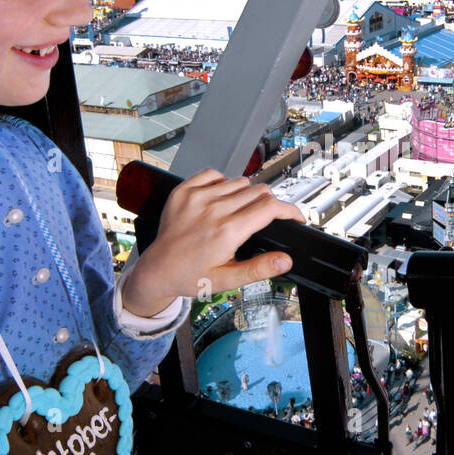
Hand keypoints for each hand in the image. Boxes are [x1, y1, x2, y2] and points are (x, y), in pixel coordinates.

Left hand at [121, 168, 306, 317]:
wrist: (156, 270)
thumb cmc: (191, 277)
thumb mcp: (227, 280)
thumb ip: (258, 268)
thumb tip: (285, 260)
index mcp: (227, 232)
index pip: (270, 208)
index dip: (290, 210)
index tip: (297, 216)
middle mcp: (213, 210)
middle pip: (259, 191)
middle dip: (270, 204)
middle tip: (266, 220)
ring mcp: (197, 197)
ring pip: (240, 181)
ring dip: (247, 194)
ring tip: (240, 213)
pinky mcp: (184, 190)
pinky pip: (215, 174)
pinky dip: (224, 184)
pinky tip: (220, 200)